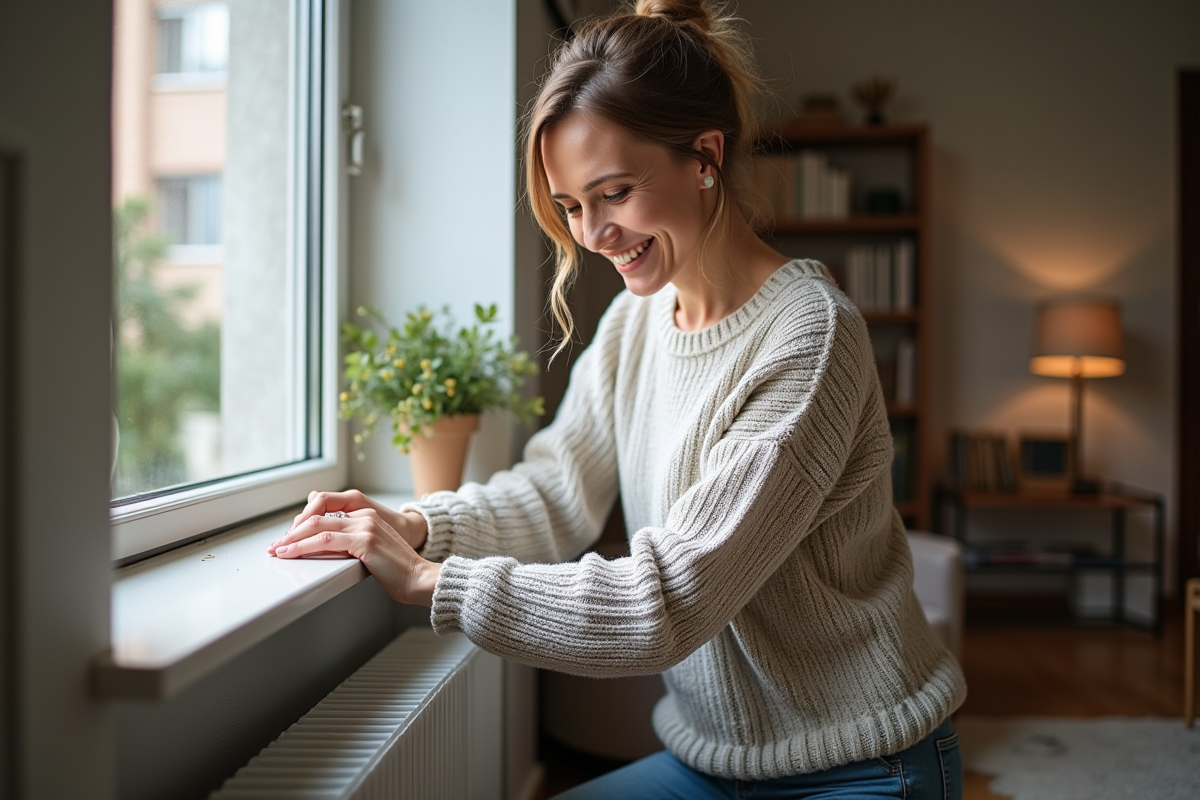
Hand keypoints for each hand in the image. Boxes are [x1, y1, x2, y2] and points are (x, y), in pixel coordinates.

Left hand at [268, 504, 440, 606]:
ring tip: (278, 550)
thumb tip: (327, 552)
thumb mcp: (371, 552)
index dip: (303, 528)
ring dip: (292, 540)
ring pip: (317, 528)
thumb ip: (352, 545)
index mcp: (367, 517)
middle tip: (276, 545)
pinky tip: (291, 553)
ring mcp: (365, 527)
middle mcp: (365, 516)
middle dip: (292, 533)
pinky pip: (325, 541)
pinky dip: (303, 546)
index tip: (289, 541)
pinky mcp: (364, 541)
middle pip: (317, 518)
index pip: (326, 516)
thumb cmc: (399, 572)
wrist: (420, 579)